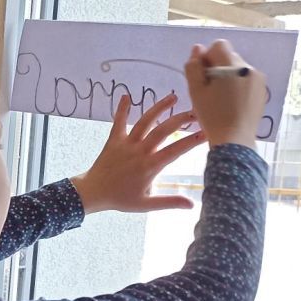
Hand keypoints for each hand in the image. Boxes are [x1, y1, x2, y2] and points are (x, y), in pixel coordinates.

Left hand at [72, 93, 203, 214]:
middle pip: (163, 130)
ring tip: (173, 97)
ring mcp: (126, 143)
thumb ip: (169, 202)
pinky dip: (122, 109)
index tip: (208, 132)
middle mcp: (139, 151)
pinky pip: (118, 122)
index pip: (176, 150)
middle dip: (181, 119)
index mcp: (150, 166)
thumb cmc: (120, 199)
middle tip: (197, 112)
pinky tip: (126, 96)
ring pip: (145, 121)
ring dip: (159, 108)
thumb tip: (192, 205)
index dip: (193, 140)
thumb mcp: (145, 204)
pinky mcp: (113, 140)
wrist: (92, 192)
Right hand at [183, 40, 265, 148]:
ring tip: (221, 99)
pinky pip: (247, 80)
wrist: (235, 140)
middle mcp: (249, 68)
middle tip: (209, 90)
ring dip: (228, 77)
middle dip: (218, 67)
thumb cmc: (211, 115)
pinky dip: (238, 86)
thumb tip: (198, 48)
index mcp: (232, 66)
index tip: (203, 75)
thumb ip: (194, 66)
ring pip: (238, 69)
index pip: (219, 45)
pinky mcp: (262, 91)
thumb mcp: (195, 91)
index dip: (207, 57)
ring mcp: (258, 80)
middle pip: (229, 57)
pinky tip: (232, 104)